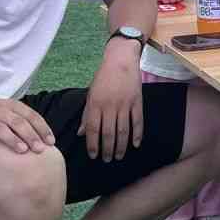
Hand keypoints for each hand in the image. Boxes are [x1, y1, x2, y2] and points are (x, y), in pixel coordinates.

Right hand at [0, 98, 55, 161]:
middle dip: (30, 135)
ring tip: (22, 151)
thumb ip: (24, 122)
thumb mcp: (9, 113)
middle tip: (39, 149)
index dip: (42, 128)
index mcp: (11, 105)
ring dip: (12, 139)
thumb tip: (46, 141)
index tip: (51, 142)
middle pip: (17, 122)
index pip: (31, 115)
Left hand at [79, 38, 143, 160]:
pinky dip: (137, 134)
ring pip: (123, 130)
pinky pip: (138, 121)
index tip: (93, 156)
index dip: (93, 145)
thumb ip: (87, 114)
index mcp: (96, 104)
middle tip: (107, 160)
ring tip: (119, 156)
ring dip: (121, 146)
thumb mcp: (91, 93)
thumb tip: (81, 133)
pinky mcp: (137, 101)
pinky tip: (135, 144)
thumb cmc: (104, 77)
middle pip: (108, 133)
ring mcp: (125, 104)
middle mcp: (110, 105)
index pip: (93, 129)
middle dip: (107, 149)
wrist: (121, 59)